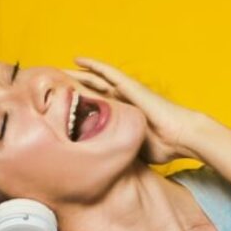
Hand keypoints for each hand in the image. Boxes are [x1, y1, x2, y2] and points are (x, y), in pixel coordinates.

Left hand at [64, 56, 211, 164]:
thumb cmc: (162, 147)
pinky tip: (78, 60)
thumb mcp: (130, 151)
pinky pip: (108, 72)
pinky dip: (93, 65)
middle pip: (91, 90)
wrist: (180, 137)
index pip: (93, 108)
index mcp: (121, 116)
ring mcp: (126, 92)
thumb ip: (116, 153)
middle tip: (50, 86)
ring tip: (56, 70)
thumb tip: (101, 170)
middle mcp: (121, 101)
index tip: (57, 107)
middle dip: (71, 88)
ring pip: (95, 79)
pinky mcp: (130, 87)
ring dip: (76, 74)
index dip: (76, 105)